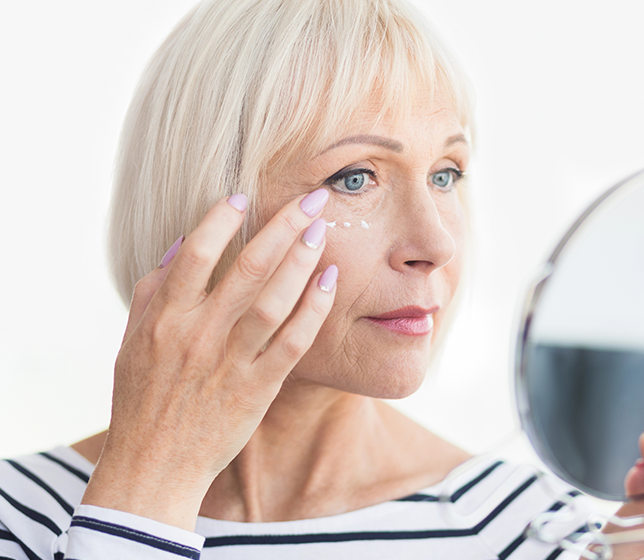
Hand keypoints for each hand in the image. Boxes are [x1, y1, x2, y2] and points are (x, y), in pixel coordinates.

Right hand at [82, 191, 336, 529]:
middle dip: (283, 226)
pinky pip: (294, 341)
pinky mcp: (258, 387)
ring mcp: (231, 361)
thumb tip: (183, 243)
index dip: (221, 219)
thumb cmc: (143, 398)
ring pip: (275, 300)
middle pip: (248, 268)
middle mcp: (199, 334)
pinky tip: (330, 281)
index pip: (195, 253)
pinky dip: (314, 308)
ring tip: (321, 230)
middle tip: (311, 198)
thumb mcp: (133, 340)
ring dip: (303, 261)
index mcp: (165, 318)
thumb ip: (155, 291)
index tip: (244, 195)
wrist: (155, 465)